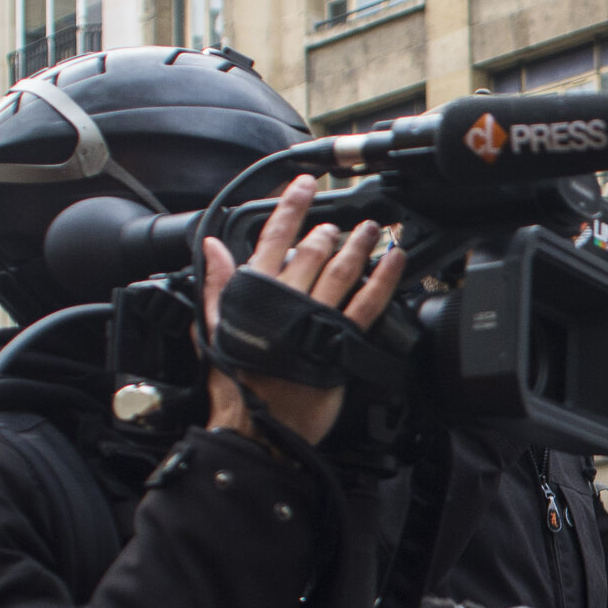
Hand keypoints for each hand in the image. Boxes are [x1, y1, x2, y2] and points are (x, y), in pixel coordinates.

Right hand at [202, 175, 404, 448]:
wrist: (256, 424)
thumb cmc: (235, 381)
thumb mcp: (214, 326)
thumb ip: (216, 283)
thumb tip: (211, 247)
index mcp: (255, 290)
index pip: (273, 236)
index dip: (291, 206)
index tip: (304, 184)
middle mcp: (289, 297)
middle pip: (313, 249)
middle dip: (329, 230)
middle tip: (341, 221)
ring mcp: (317, 317)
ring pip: (343, 269)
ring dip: (360, 244)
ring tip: (373, 229)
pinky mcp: (342, 340)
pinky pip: (368, 302)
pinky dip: (385, 278)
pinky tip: (396, 260)